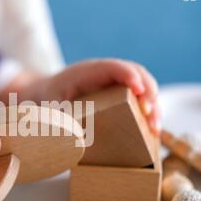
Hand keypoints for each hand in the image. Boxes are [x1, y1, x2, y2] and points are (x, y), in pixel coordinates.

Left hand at [42, 59, 160, 134]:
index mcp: (87, 72)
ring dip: (153, 105)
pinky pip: (140, 98)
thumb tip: (74, 133)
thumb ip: (61, 116)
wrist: (45, 94)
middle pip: (136, 73)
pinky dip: (149, 111)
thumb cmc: (48, 100)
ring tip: (155, 127)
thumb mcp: (50, 107)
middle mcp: (106, 74)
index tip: (138, 90)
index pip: (112, 67)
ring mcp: (115, 82)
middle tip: (150, 114)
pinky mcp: (120, 94)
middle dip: (148, 92)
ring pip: (143, 85)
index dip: (128, 75)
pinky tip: (153, 129)